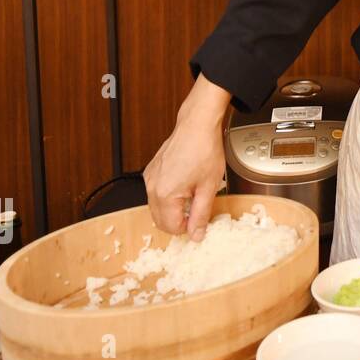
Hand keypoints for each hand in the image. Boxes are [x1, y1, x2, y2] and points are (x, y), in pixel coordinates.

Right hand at [143, 78, 229, 241]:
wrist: (197, 125)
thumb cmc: (204, 150)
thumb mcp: (209, 187)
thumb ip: (201, 214)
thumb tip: (196, 234)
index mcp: (165, 194)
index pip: (171, 227)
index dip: (187, 229)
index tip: (199, 222)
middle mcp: (152, 187)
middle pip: (160, 220)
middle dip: (178, 222)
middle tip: (197, 212)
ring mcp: (150, 178)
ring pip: (157, 208)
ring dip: (173, 210)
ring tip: (193, 196)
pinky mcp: (151, 171)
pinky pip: (156, 194)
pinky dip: (168, 198)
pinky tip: (184, 187)